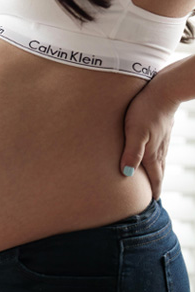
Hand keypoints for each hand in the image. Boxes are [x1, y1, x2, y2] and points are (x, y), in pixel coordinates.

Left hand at [120, 77, 180, 199]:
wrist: (164, 89)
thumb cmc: (145, 110)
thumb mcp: (135, 132)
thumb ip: (131, 153)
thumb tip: (128, 175)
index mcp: (152, 153)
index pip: (154, 177)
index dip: (153, 190)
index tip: (153, 202)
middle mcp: (159, 149)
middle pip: (158, 171)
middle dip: (156, 184)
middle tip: (154, 197)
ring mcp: (162, 139)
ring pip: (160, 160)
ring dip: (157, 173)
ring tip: (155, 180)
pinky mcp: (161, 129)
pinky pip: (160, 149)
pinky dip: (158, 159)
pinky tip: (155, 156)